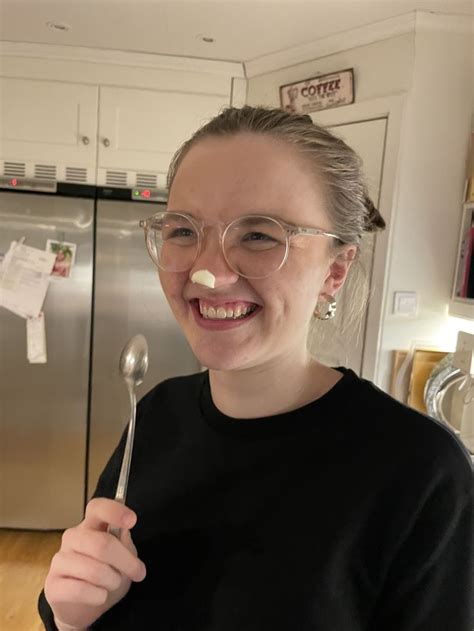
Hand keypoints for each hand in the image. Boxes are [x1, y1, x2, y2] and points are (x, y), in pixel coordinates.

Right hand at [44, 498, 145, 629]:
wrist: (82, 606)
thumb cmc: (105, 574)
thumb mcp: (121, 557)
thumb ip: (123, 542)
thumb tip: (123, 531)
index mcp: (90, 525)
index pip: (97, 508)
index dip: (115, 511)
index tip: (132, 521)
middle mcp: (72, 538)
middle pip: (102, 544)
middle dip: (126, 562)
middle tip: (138, 573)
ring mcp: (59, 560)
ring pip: (94, 570)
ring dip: (112, 581)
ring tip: (113, 584)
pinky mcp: (52, 585)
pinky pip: (80, 590)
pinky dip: (98, 596)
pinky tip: (100, 596)